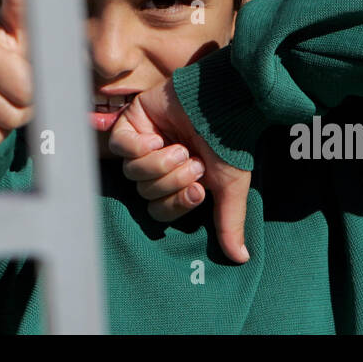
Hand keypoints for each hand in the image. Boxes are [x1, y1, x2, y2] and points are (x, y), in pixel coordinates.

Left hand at [110, 76, 251, 263]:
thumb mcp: (231, 186)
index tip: (199, 190)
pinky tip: (157, 139)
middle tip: (194, 163)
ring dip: (158, 164)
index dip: (176, 204)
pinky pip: (121, 146)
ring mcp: (144, 142)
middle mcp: (159, 165)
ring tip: (181, 149)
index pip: (161, 210)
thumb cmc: (228, 142)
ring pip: (133, 171)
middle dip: (171, 181)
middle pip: (146, 192)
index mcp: (178, 181)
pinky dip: (138, 147)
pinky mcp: (132, 122)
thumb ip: (229, 221)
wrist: (221, 102)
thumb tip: (241, 259)